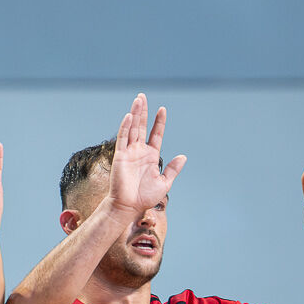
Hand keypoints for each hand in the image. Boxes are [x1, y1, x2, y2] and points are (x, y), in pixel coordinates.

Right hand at [107, 93, 184, 214]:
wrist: (129, 206)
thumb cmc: (145, 197)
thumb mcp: (164, 182)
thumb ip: (173, 169)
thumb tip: (183, 156)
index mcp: (151, 156)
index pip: (155, 134)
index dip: (159, 122)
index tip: (162, 109)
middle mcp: (139, 151)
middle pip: (142, 126)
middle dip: (143, 112)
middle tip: (143, 96)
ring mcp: (129, 152)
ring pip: (132, 128)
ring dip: (135, 114)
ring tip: (138, 100)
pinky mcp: (120, 156)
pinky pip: (122, 138)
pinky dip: (126, 127)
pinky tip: (129, 116)